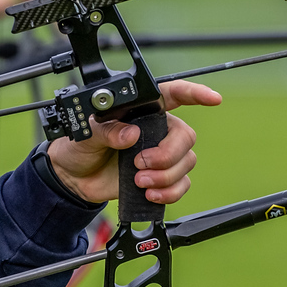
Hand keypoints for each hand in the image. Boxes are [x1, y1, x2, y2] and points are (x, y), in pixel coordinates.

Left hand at [45, 80, 221, 204]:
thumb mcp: (86, 134)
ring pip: (186, 162)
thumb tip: (129, 134)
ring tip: (139, 180)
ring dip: (165, 176)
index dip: (195, 93)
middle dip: (167, 154)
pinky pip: (182, 184)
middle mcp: (156, 129)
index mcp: (141, 110)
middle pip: (185, 136)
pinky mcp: (161, 177)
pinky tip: (149, 193)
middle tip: (142, 163)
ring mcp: (161, 154)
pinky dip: (169, 192)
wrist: (74, 178)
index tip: (212, 98)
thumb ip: (106, 131)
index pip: (173, 94)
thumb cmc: (80, 147)